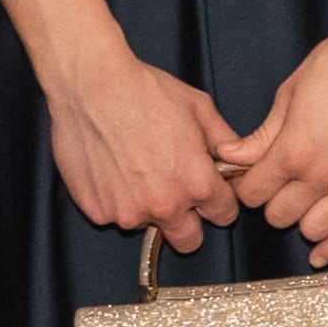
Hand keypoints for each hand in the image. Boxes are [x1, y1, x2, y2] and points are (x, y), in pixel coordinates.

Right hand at [47, 40, 249, 238]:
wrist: (90, 86)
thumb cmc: (145, 91)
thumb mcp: (199, 108)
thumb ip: (224, 140)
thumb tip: (236, 157)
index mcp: (196, 184)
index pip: (224, 215)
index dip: (219, 201)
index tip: (209, 192)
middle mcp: (164, 206)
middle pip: (188, 240)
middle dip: (188, 222)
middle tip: (175, 193)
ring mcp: (127, 213)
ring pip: (146, 225)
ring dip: (145, 206)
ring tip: (134, 167)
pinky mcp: (97, 211)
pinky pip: (113, 215)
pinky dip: (114, 199)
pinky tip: (110, 168)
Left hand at [219, 1, 327, 264]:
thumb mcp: (288, 95)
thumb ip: (261, 135)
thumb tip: (232, 155)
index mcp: (293, 151)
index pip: (253, 193)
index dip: (245, 186)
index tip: (247, 177)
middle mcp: (322, 175)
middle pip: (279, 216)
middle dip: (270, 202)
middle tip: (274, 184)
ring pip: (313, 229)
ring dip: (300, 220)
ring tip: (299, 203)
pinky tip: (321, 255)